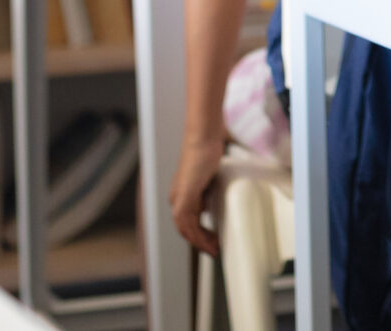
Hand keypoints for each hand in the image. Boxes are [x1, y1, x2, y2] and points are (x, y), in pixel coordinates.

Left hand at [171, 133, 225, 256]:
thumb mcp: (207, 177)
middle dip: (200, 243)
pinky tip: (210, 239)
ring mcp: (179, 198)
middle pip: (185, 230)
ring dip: (200, 242)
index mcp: (181, 195)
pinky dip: (198, 234)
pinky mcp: (184, 196)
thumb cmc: (207, 152)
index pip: (186, 223)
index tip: (212, 242)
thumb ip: (206, 191)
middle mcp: (176, 198)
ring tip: (215, 249)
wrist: (203, 138)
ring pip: (185, 229)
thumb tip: (210, 204)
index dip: (198, 235)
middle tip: (215, 251)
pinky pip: (188, 223)